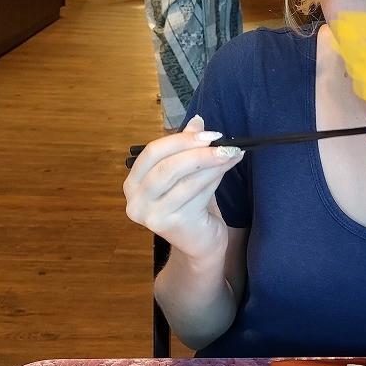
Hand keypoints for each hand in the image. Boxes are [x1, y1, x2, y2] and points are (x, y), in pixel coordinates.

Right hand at [123, 115, 243, 262]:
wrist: (199, 243)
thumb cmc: (190, 206)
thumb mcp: (185, 174)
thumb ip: (186, 149)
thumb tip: (197, 121)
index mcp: (133, 184)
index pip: (152, 153)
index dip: (180, 140)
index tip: (209, 134)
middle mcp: (136, 202)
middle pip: (167, 167)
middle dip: (198, 152)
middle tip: (223, 143)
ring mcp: (153, 216)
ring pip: (186, 181)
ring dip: (212, 164)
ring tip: (232, 153)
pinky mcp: (175, 225)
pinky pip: (198, 194)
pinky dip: (216, 178)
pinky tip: (229, 168)